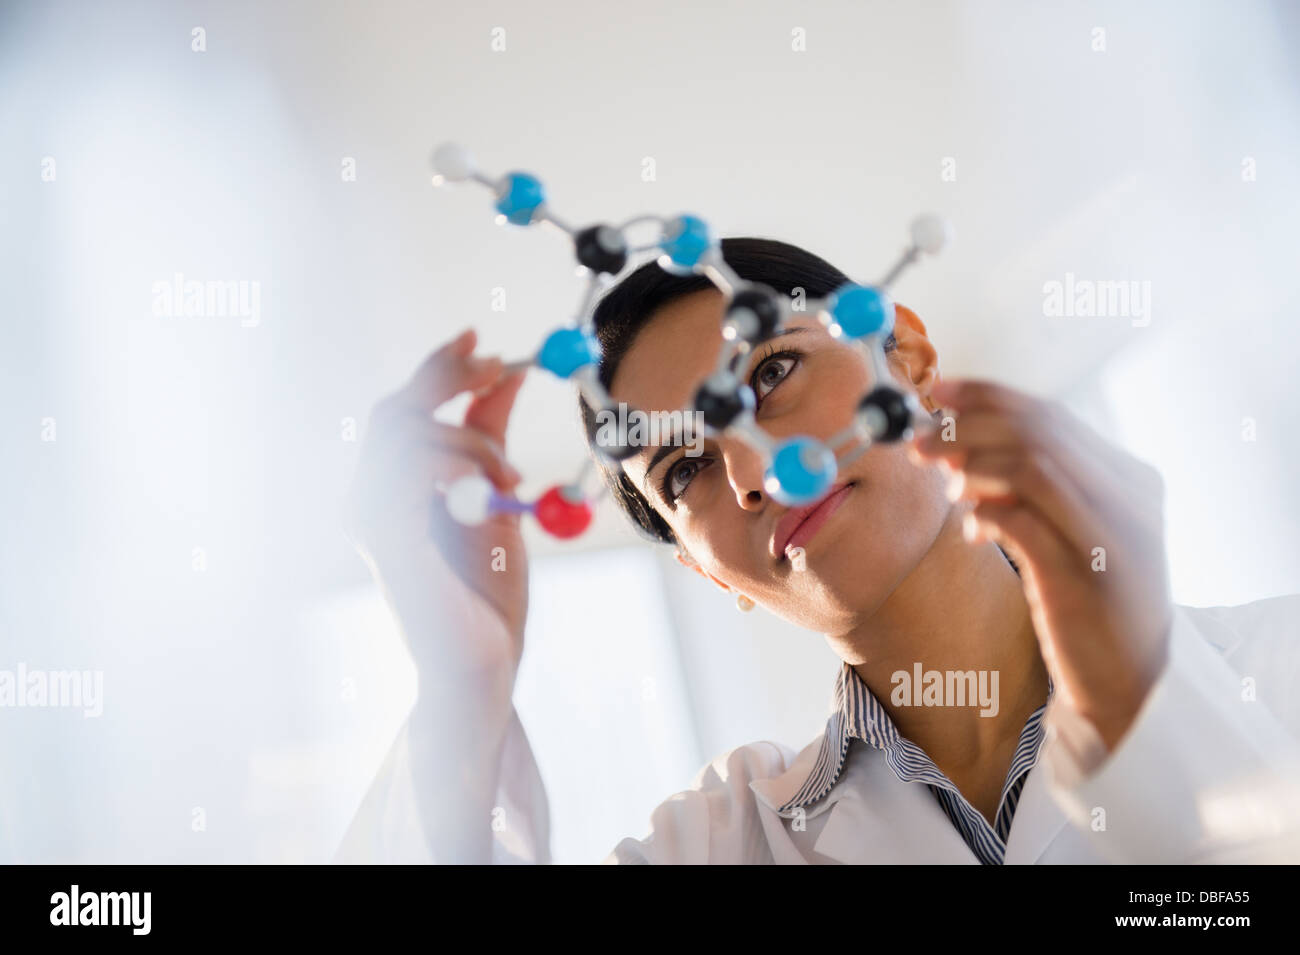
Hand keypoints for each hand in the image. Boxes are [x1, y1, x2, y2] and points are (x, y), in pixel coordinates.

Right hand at [344, 328, 530, 709]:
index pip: (404, 412)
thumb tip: (504, 380)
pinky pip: (411, 466)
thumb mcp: (499, 499)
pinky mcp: (382, 536)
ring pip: (408, 431)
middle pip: (394, 410)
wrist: (482, 668)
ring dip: (469, 436)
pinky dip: (459, 461)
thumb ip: (490, 440)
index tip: (479, 338)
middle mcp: (368, 499)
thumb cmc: (486, 597)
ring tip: (510, 474)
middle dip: (447, 376)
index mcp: (393, 491)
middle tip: (497, 362)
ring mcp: (368, 518)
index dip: (437, 369)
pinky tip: (492, 487)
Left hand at [909, 379, 1172, 750]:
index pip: (1049, 415)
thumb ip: (1030, 489)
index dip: (987, 398)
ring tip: (941, 478)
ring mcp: (1110, 535)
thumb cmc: (1088, 602)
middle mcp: (1128, 498)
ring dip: (971, 465)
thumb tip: (959, 449)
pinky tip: (972, 530)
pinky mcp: (1084, 577)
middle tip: (919, 439)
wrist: (1128, 682)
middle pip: (1037, 432)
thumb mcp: (1068, 532)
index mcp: (1128, 478)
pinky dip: (986, 514)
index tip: (937, 394)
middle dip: (968, 427)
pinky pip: (1024, 523)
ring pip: (1032, 467)